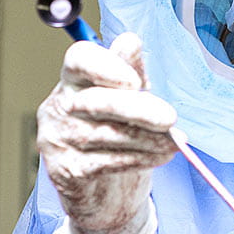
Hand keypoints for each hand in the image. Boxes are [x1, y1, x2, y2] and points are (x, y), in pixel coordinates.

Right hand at [38, 32, 177, 233]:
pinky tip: (162, 155)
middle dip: (137, 109)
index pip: (78, 59)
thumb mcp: (129, 99)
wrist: (107, 192)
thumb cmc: (119, 134)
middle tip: (170, 118)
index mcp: (74, 79)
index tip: (134, 80)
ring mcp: (57, 139)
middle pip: (96, 101)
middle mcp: (58, 105)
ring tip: (175, 141)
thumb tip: (131, 41)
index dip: (104, 65)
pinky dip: (140, 158)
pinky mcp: (66, 171)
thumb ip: (130, 71)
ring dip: (147, 138)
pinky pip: (107, 161)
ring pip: (106, 134)